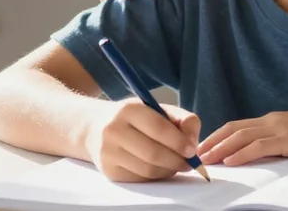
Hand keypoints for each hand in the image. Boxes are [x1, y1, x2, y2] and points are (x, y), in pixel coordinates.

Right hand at [82, 99, 201, 181]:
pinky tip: (161, 168)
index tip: (192, 150)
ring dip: (169, 170)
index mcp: (129, 109)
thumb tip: (193, 143)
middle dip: (177, 161)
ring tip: (177, 165)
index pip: (159, 128)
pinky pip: (140, 178)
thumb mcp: (158, 109)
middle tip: (190, 163)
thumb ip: (182, 120)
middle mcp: (114, 130)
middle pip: (154, 153)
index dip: (179, 142)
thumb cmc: (136, 118)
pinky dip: (156, 176)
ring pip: (148, 169)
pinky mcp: (108, 170)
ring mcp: (108, 152)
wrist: (95, 128)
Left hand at [198, 111, 287, 166]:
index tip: (203, 147)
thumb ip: (279, 142)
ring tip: (206, 159)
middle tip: (195, 154)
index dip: (218, 135)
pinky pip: (260, 146)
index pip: (238, 125)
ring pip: (242, 136)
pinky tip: (230, 161)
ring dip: (221, 148)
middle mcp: (273, 120)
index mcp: (274, 120)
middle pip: (234, 128)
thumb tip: (263, 156)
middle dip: (213, 141)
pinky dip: (242, 153)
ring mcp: (280, 128)